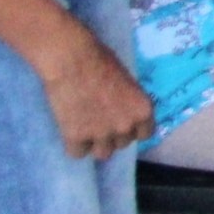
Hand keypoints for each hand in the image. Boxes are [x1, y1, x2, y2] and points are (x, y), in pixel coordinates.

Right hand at [35, 26, 155, 159]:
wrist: (72, 60)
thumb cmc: (101, 60)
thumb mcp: (127, 82)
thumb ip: (129, 103)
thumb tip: (125, 113)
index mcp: (143, 111)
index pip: (144, 134)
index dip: (132, 129)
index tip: (121, 122)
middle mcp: (126, 127)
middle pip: (122, 144)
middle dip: (112, 134)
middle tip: (98, 119)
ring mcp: (102, 135)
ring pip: (102, 153)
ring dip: (94, 143)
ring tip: (84, 125)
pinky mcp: (77, 139)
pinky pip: (77, 153)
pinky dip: (73, 144)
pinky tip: (70, 128)